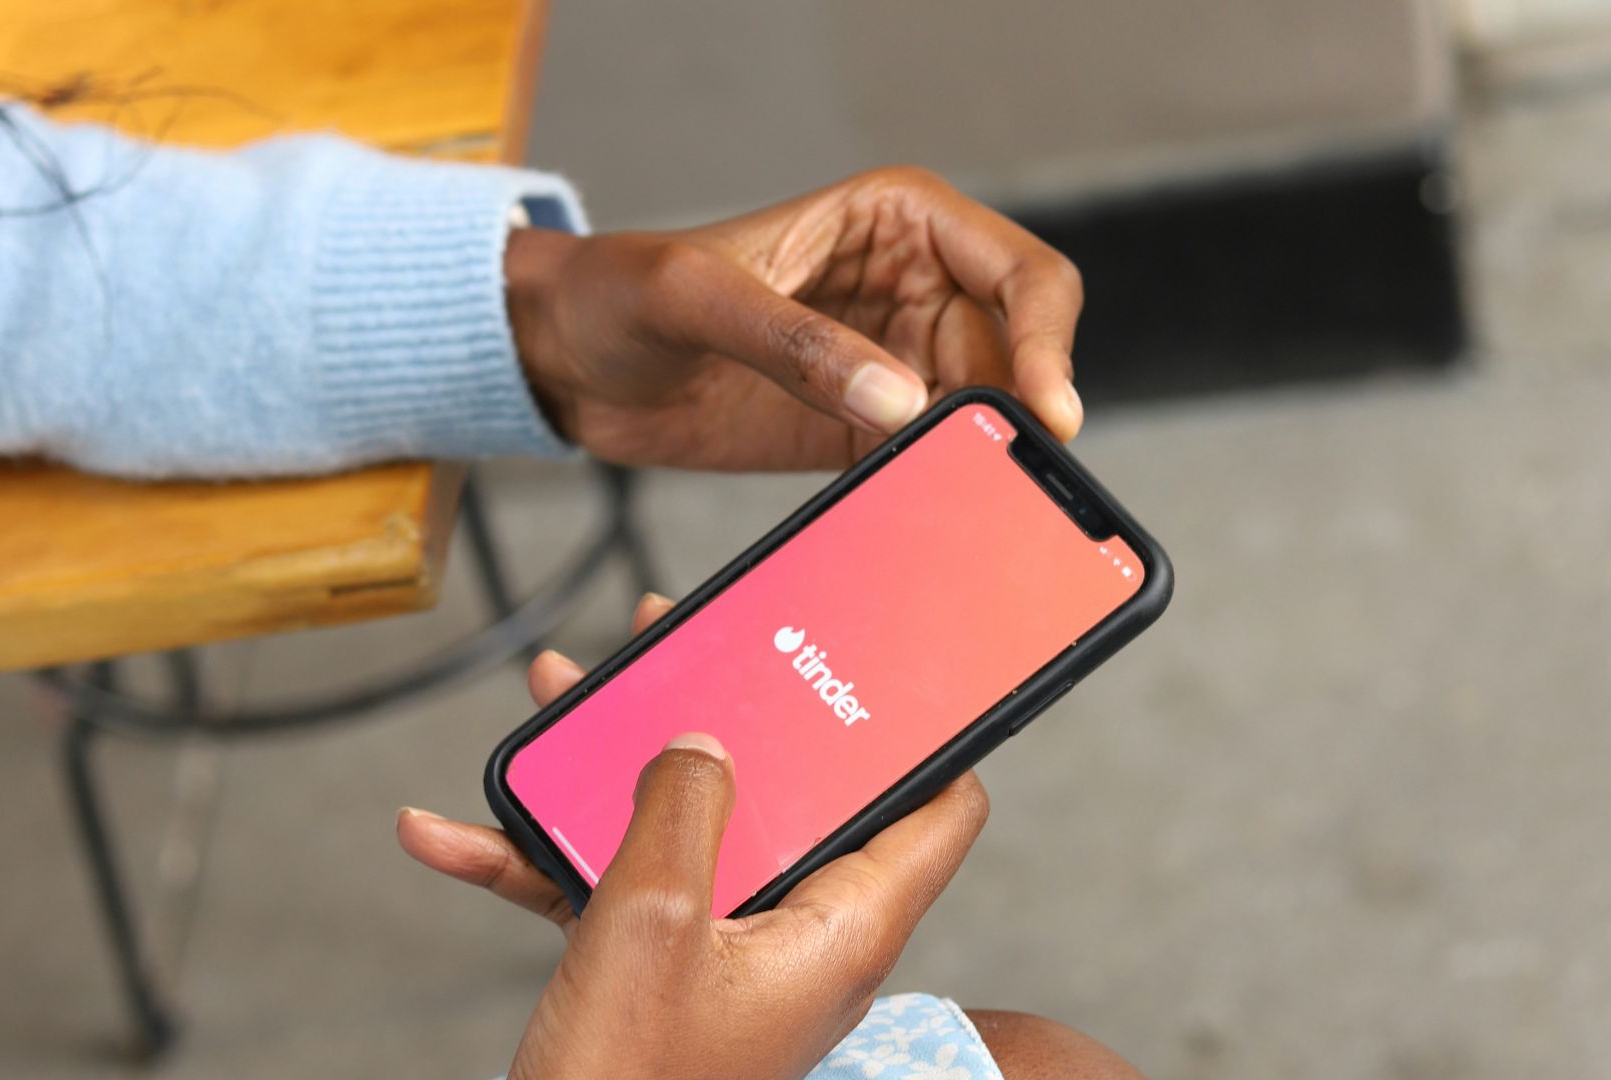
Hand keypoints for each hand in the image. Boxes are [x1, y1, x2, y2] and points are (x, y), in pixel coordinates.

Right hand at [399, 594, 990, 1078]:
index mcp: (840, 928)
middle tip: (678, 646)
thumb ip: (682, 809)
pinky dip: (545, 859)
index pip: (938, 811)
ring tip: (559, 698)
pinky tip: (454, 836)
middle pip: (790, 795)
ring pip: (690, 828)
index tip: (885, 666)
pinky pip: (616, 889)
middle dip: (725, 717)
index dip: (926, 733)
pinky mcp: (664, 973)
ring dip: (612, 771)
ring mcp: (728, 955)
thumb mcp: (650, 922)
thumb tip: (702, 741)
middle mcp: (799, 936)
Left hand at [505, 167, 1083, 470]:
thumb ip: (794, 342)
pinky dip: (926, 496)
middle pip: (1013, 361)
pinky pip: (920, 467)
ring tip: (957, 514)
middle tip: (1000, 486)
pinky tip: (914, 525)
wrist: (562, 358)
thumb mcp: (693, 296)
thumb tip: (899, 400)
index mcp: (898, 223)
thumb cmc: (617, 289)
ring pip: (975, 423)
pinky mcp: (857, 433)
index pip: (1022, 274)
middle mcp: (912, 291)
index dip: (1048, 341)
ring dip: (973, 468)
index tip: (1043, 412)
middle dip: (1012, 420)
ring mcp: (890, 366)